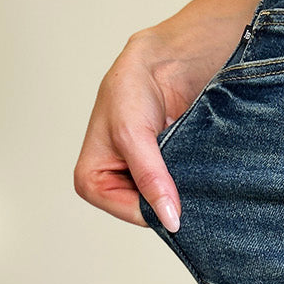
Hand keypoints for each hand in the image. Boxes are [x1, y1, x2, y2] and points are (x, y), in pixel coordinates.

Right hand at [73, 18, 242, 232]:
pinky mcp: (161, 173)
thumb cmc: (133, 89)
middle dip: (168, 195)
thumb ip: (151, 179)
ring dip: (181, 187)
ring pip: (166, 202)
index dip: (154, 203)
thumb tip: (170, 220)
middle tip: (182, 168)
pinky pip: (179, 190)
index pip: (130, 213)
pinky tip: (192, 163)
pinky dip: (189, 180)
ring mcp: (138, 181)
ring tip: (184, 160)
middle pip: (149, 211)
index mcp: (90, 180)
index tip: (172, 183)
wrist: (163, 63)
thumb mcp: (135, 136)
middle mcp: (113, 185)